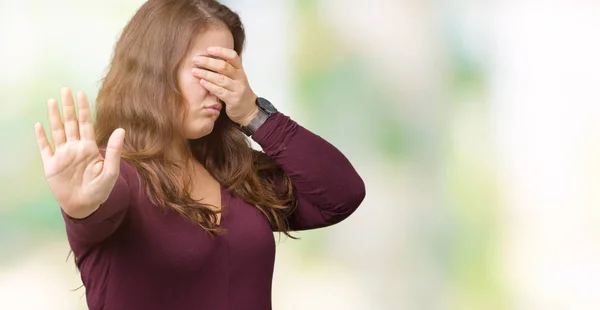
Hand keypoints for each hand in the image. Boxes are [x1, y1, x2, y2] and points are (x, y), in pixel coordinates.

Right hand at [34, 88, 125, 218]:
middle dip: (68, 106)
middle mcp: (75, 148)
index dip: (84, 109)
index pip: (86, 123)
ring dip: (54, 116)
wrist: (85, 206)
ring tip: (51, 101)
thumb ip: (113, 150)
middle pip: (70, 122)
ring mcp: (62, 155)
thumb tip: (121, 130)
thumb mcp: (110, 171)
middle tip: (65, 89)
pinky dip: (42, 137)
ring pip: (57, 131)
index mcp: (89, 148)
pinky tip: (39, 125)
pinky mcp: (51, 165)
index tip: (81, 93)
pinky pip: (45, 148)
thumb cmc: (100, 190)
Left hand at [191, 46, 257, 124]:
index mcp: (240, 70)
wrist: (248, 110)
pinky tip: (202, 82)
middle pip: (224, 67)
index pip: (233, 56)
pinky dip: (210, 86)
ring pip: (221, 79)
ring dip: (206, 74)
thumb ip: (225, 69)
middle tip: (195, 60)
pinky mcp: (233, 100)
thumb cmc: (237, 91)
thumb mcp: (235, 78)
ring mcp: (238, 89)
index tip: (208, 49)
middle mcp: (240, 78)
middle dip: (208, 62)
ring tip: (195, 71)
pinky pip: (220, 91)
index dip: (221, 51)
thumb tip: (207, 57)